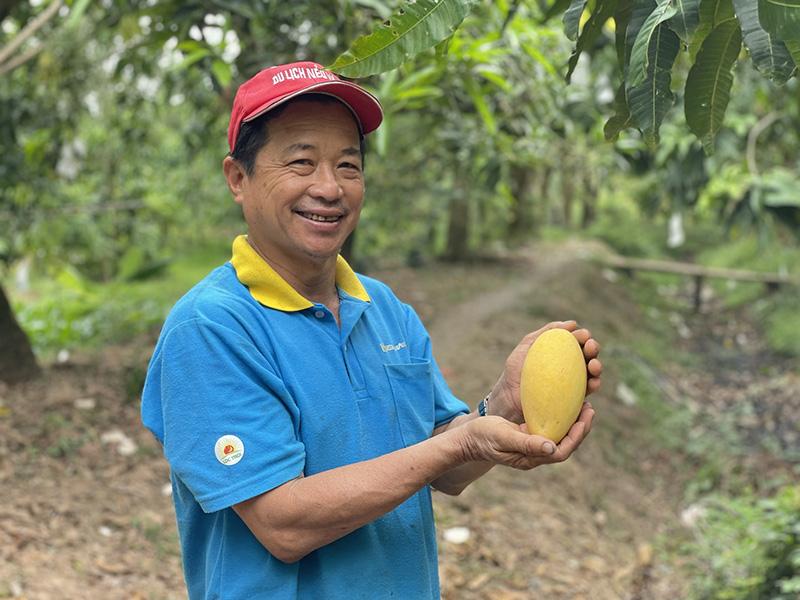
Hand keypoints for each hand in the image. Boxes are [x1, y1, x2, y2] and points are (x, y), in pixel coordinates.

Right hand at [457, 402, 594, 469]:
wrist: (467, 439)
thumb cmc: (483, 436)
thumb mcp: (503, 436)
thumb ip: (526, 443)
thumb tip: (552, 447)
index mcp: (531, 458)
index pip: (561, 451)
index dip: (576, 436)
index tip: (585, 417)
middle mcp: (535, 454)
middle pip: (566, 445)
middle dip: (581, 428)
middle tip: (590, 408)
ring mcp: (532, 446)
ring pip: (560, 437)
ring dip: (573, 423)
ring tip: (582, 405)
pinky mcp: (528, 436)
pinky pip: (550, 429)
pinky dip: (560, 418)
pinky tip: (563, 404)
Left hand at [489, 321, 602, 423]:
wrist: (509, 397)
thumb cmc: (516, 370)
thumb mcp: (528, 345)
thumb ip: (547, 332)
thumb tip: (572, 323)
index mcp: (560, 352)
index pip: (576, 342)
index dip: (583, 337)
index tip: (584, 335)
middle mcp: (569, 366)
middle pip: (587, 355)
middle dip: (593, 349)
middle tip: (590, 347)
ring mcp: (572, 383)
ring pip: (591, 373)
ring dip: (597, 367)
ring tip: (594, 365)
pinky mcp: (573, 399)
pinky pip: (587, 392)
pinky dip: (594, 385)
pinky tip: (594, 382)